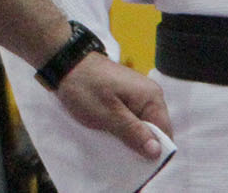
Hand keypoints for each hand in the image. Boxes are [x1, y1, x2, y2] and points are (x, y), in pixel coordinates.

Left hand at [55, 54, 171, 161]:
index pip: (164, 133)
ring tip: (113, 146)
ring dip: (128, 136)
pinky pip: (129, 118)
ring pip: (139, 125)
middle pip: (153, 130)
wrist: (63, 62)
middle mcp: (149, 95)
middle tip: (122, 156)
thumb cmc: (85, 86)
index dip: (154, 150)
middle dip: (140, 144)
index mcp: (152, 97)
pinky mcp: (123, 96)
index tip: (138, 164)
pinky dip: (120, 127)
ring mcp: (136, 94)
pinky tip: (108, 133)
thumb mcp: (108, 114)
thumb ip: (134, 133)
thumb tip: (157, 152)